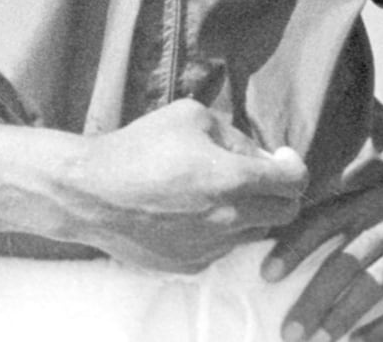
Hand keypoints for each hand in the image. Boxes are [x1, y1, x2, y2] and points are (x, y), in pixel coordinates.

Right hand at [0, 98, 308, 271]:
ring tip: (220, 191)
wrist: (89, 193)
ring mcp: (208, 247)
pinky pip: (223, 248)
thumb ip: (236, 136)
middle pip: (285, 213)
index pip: (294, 183)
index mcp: (232, 180)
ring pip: (254, 232)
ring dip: (251, 212)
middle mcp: (227, 221)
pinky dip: (222, 230)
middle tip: (261, 175)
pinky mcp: (189, 265)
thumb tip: (262, 156)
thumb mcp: (194, 118)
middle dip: (282, 193)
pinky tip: (195, 211)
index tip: (281, 158)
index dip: (294, 167)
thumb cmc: (140, 146)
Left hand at [262, 97, 382, 340]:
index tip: (266, 273)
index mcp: (371, 199)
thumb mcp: (378, 190)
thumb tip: (286, 237)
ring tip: (319, 340)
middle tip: (288, 330)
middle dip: (315, 298)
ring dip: (344, 316)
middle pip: (347, 261)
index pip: (325, 220)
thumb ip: (341, 214)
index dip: (294, 245)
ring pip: (376, 284)